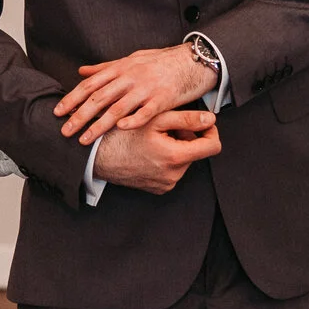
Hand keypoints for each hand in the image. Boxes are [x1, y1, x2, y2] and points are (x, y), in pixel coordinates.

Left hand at [55, 44, 218, 141]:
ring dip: (99, 125)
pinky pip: (145, 112)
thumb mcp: (130, 60)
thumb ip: (105, 67)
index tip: (58, 112)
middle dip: (79, 116)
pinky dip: (132, 121)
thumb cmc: (159, 62)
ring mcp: (146, 88)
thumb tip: (81, 71)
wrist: (192, 61)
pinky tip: (120, 130)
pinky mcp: (163, 99)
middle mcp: (130, 77)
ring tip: (85, 140)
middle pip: (99, 98)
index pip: (90, 84)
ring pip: (117, 108)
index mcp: (120, 68)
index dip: (72, 98)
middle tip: (65, 131)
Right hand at [89, 109, 220, 194]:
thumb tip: (211, 119)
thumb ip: (187, 119)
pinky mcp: (158, 189)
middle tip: (165, 127)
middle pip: (196, 152)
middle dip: (186, 137)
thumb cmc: (121, 134)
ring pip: (184, 160)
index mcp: (176, 157)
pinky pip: (172, 171)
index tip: (201, 123)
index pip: (213, 146)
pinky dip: (166, 159)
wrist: (96, 156)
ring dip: (175, 147)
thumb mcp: (155, 120)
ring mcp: (166, 185)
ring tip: (153, 139)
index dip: (211, 131)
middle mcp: (174, 176)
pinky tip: (149, 151)